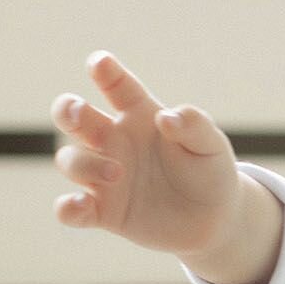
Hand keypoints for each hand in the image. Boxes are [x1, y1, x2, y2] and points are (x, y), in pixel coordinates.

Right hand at [50, 51, 239, 255]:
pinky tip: (79, 206)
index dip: (104, 71)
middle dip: (68, 109)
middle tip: (78, 111)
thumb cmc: (210, 171)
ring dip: (84, 164)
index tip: (100, 64)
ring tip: (116, 173)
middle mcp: (114, 140)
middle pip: (75, 116)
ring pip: (70, 161)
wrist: (216, 219)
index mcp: (139, 114)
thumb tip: (167, 118)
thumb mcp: (212, 146)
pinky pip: (72, 210)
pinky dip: (68, 208)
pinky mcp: (104, 212)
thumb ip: (194, 126)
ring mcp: (104, 175)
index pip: (116, 85)